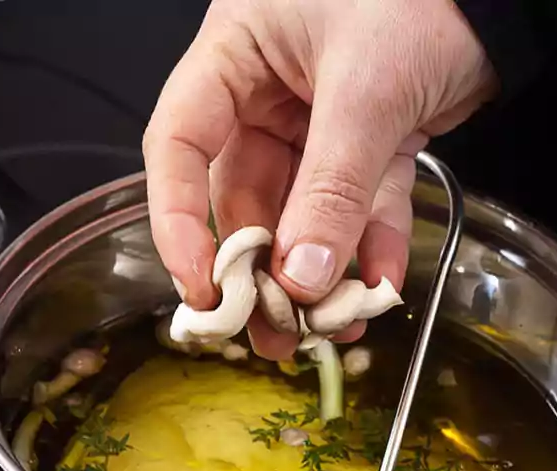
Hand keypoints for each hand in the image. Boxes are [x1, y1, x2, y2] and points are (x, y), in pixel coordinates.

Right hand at [143, 0, 496, 358]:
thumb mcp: (368, 89)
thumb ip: (331, 188)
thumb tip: (300, 279)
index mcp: (236, 54)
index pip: (179, 144)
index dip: (178, 218)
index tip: (201, 284)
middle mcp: (266, 88)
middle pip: (245, 193)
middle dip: (263, 266)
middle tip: (273, 329)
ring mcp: (317, 115)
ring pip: (302, 208)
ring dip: (318, 269)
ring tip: (328, 325)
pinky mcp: (370, 135)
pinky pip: (360, 201)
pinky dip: (370, 242)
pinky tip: (378, 285)